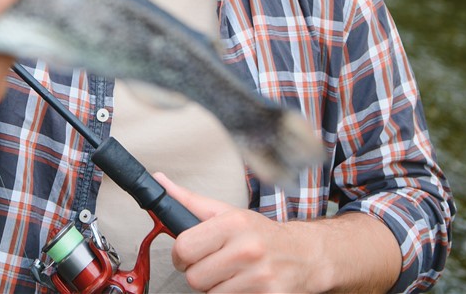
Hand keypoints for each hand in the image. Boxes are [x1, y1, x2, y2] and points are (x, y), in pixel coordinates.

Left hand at [158, 173, 315, 293]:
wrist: (305, 254)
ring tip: (232, 275)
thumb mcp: (227, 212)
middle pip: (194, 277)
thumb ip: (190, 201)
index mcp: (233, 223)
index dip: (180, 255)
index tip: (188, 256)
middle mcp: (248, 249)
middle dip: (200, 273)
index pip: (184, 247)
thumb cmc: (262, 234)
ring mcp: (260, 277)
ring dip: (216, 288)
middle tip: (215, 265)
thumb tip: (159, 182)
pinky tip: (244, 285)